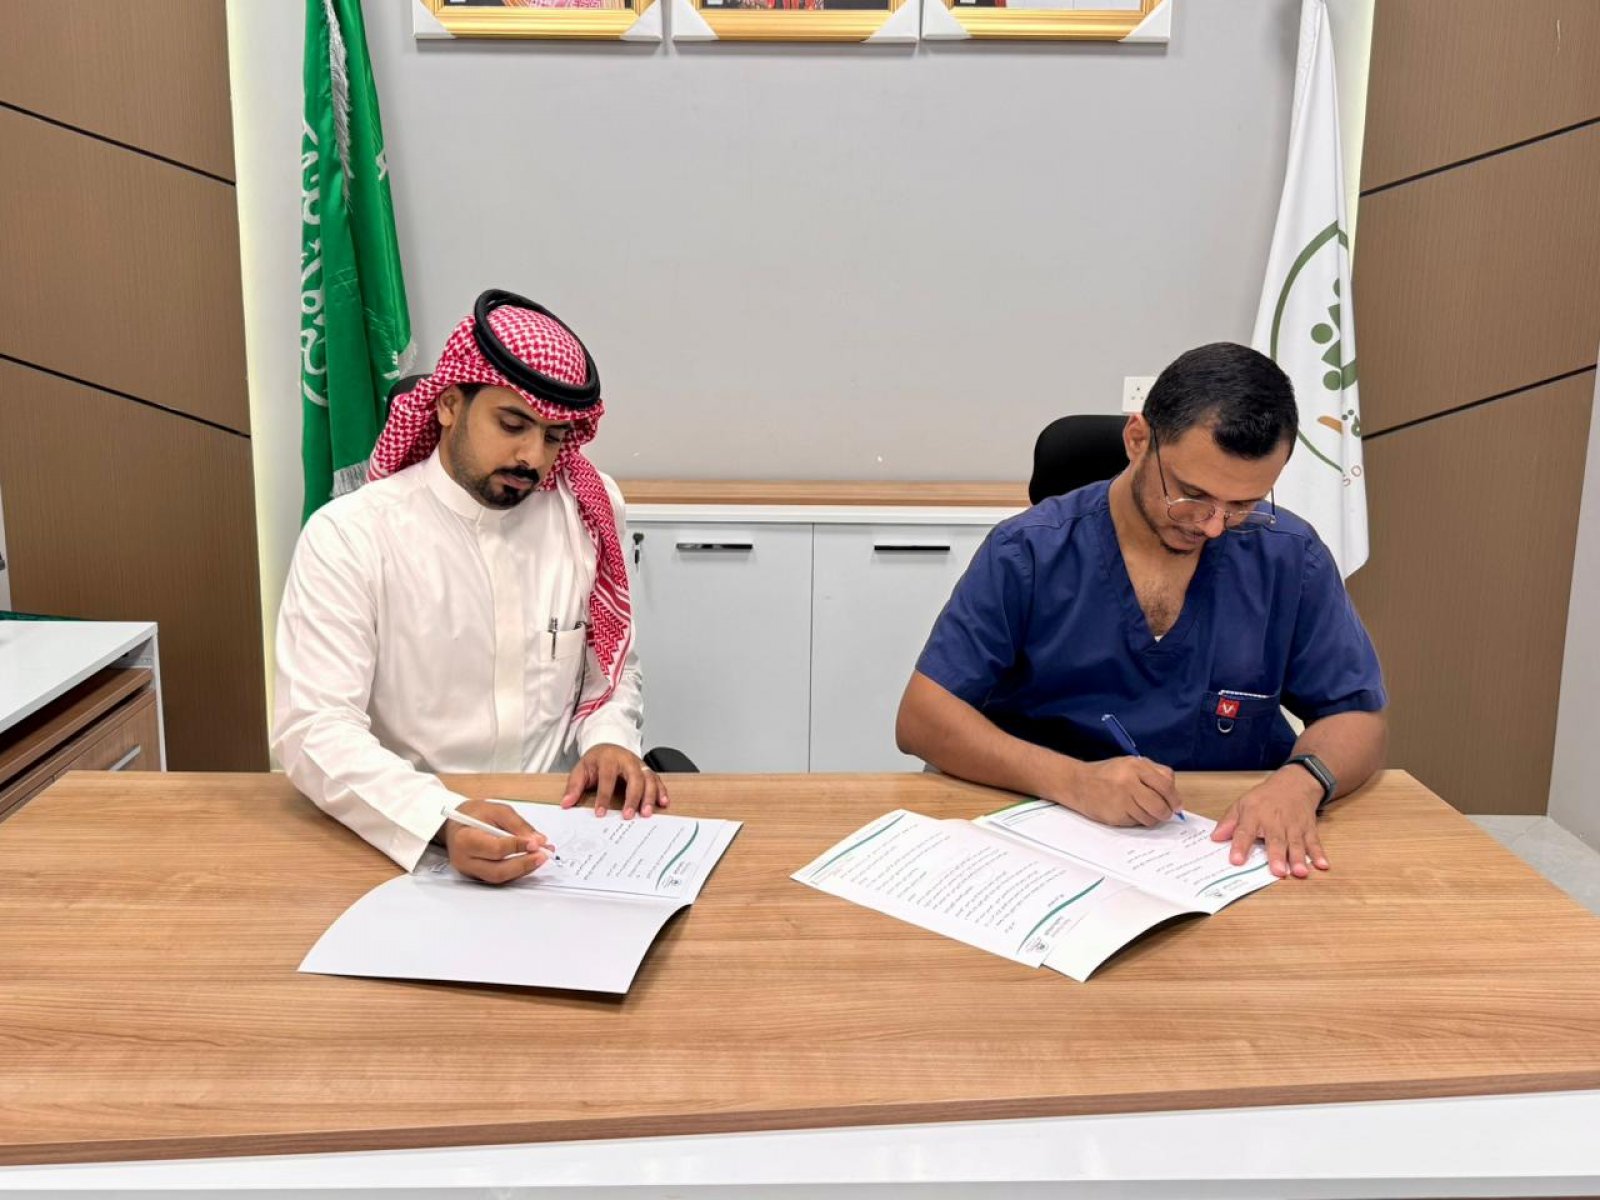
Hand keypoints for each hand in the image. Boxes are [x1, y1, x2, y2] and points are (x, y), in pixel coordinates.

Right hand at [442, 798, 551, 884]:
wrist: (454, 823)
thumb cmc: (473, 814)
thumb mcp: (496, 810)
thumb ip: (517, 824)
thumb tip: (537, 840)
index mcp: (466, 839)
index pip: (495, 849)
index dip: (518, 847)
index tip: (536, 842)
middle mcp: (465, 860)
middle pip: (498, 870)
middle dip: (524, 864)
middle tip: (543, 855)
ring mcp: (470, 871)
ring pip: (500, 878)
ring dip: (524, 869)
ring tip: (541, 857)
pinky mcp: (478, 876)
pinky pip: (499, 878)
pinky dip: (517, 871)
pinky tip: (530, 862)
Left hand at [560, 744, 668, 818]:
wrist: (608, 746)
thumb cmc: (595, 761)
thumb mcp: (581, 770)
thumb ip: (574, 786)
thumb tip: (566, 803)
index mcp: (609, 758)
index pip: (607, 778)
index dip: (604, 797)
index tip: (600, 813)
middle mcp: (627, 760)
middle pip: (634, 778)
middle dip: (632, 798)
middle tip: (628, 816)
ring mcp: (639, 764)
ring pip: (649, 779)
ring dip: (649, 797)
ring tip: (646, 813)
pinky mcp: (647, 770)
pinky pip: (657, 780)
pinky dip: (661, 791)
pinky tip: (662, 803)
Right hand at [1057, 756, 1182, 827]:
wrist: (1078, 783)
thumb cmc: (1107, 774)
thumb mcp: (1131, 764)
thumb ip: (1155, 774)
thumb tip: (1174, 796)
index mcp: (1136, 766)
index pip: (1166, 785)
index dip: (1174, 798)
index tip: (1177, 806)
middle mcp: (1129, 782)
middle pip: (1160, 806)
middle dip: (1166, 812)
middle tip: (1164, 813)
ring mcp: (1121, 800)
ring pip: (1150, 818)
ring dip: (1151, 818)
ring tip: (1141, 810)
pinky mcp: (1115, 815)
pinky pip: (1136, 823)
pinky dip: (1136, 820)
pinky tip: (1127, 811)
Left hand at [1211, 768, 1326, 877]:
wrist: (1294, 784)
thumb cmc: (1265, 798)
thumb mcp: (1242, 804)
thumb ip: (1229, 822)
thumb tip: (1215, 838)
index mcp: (1254, 815)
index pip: (1245, 832)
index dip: (1240, 846)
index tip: (1236, 861)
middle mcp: (1275, 821)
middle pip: (1275, 840)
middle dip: (1276, 856)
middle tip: (1277, 872)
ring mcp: (1294, 826)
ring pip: (1296, 844)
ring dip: (1298, 859)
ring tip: (1299, 873)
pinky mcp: (1309, 829)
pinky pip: (1314, 842)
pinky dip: (1320, 853)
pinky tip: (1323, 865)